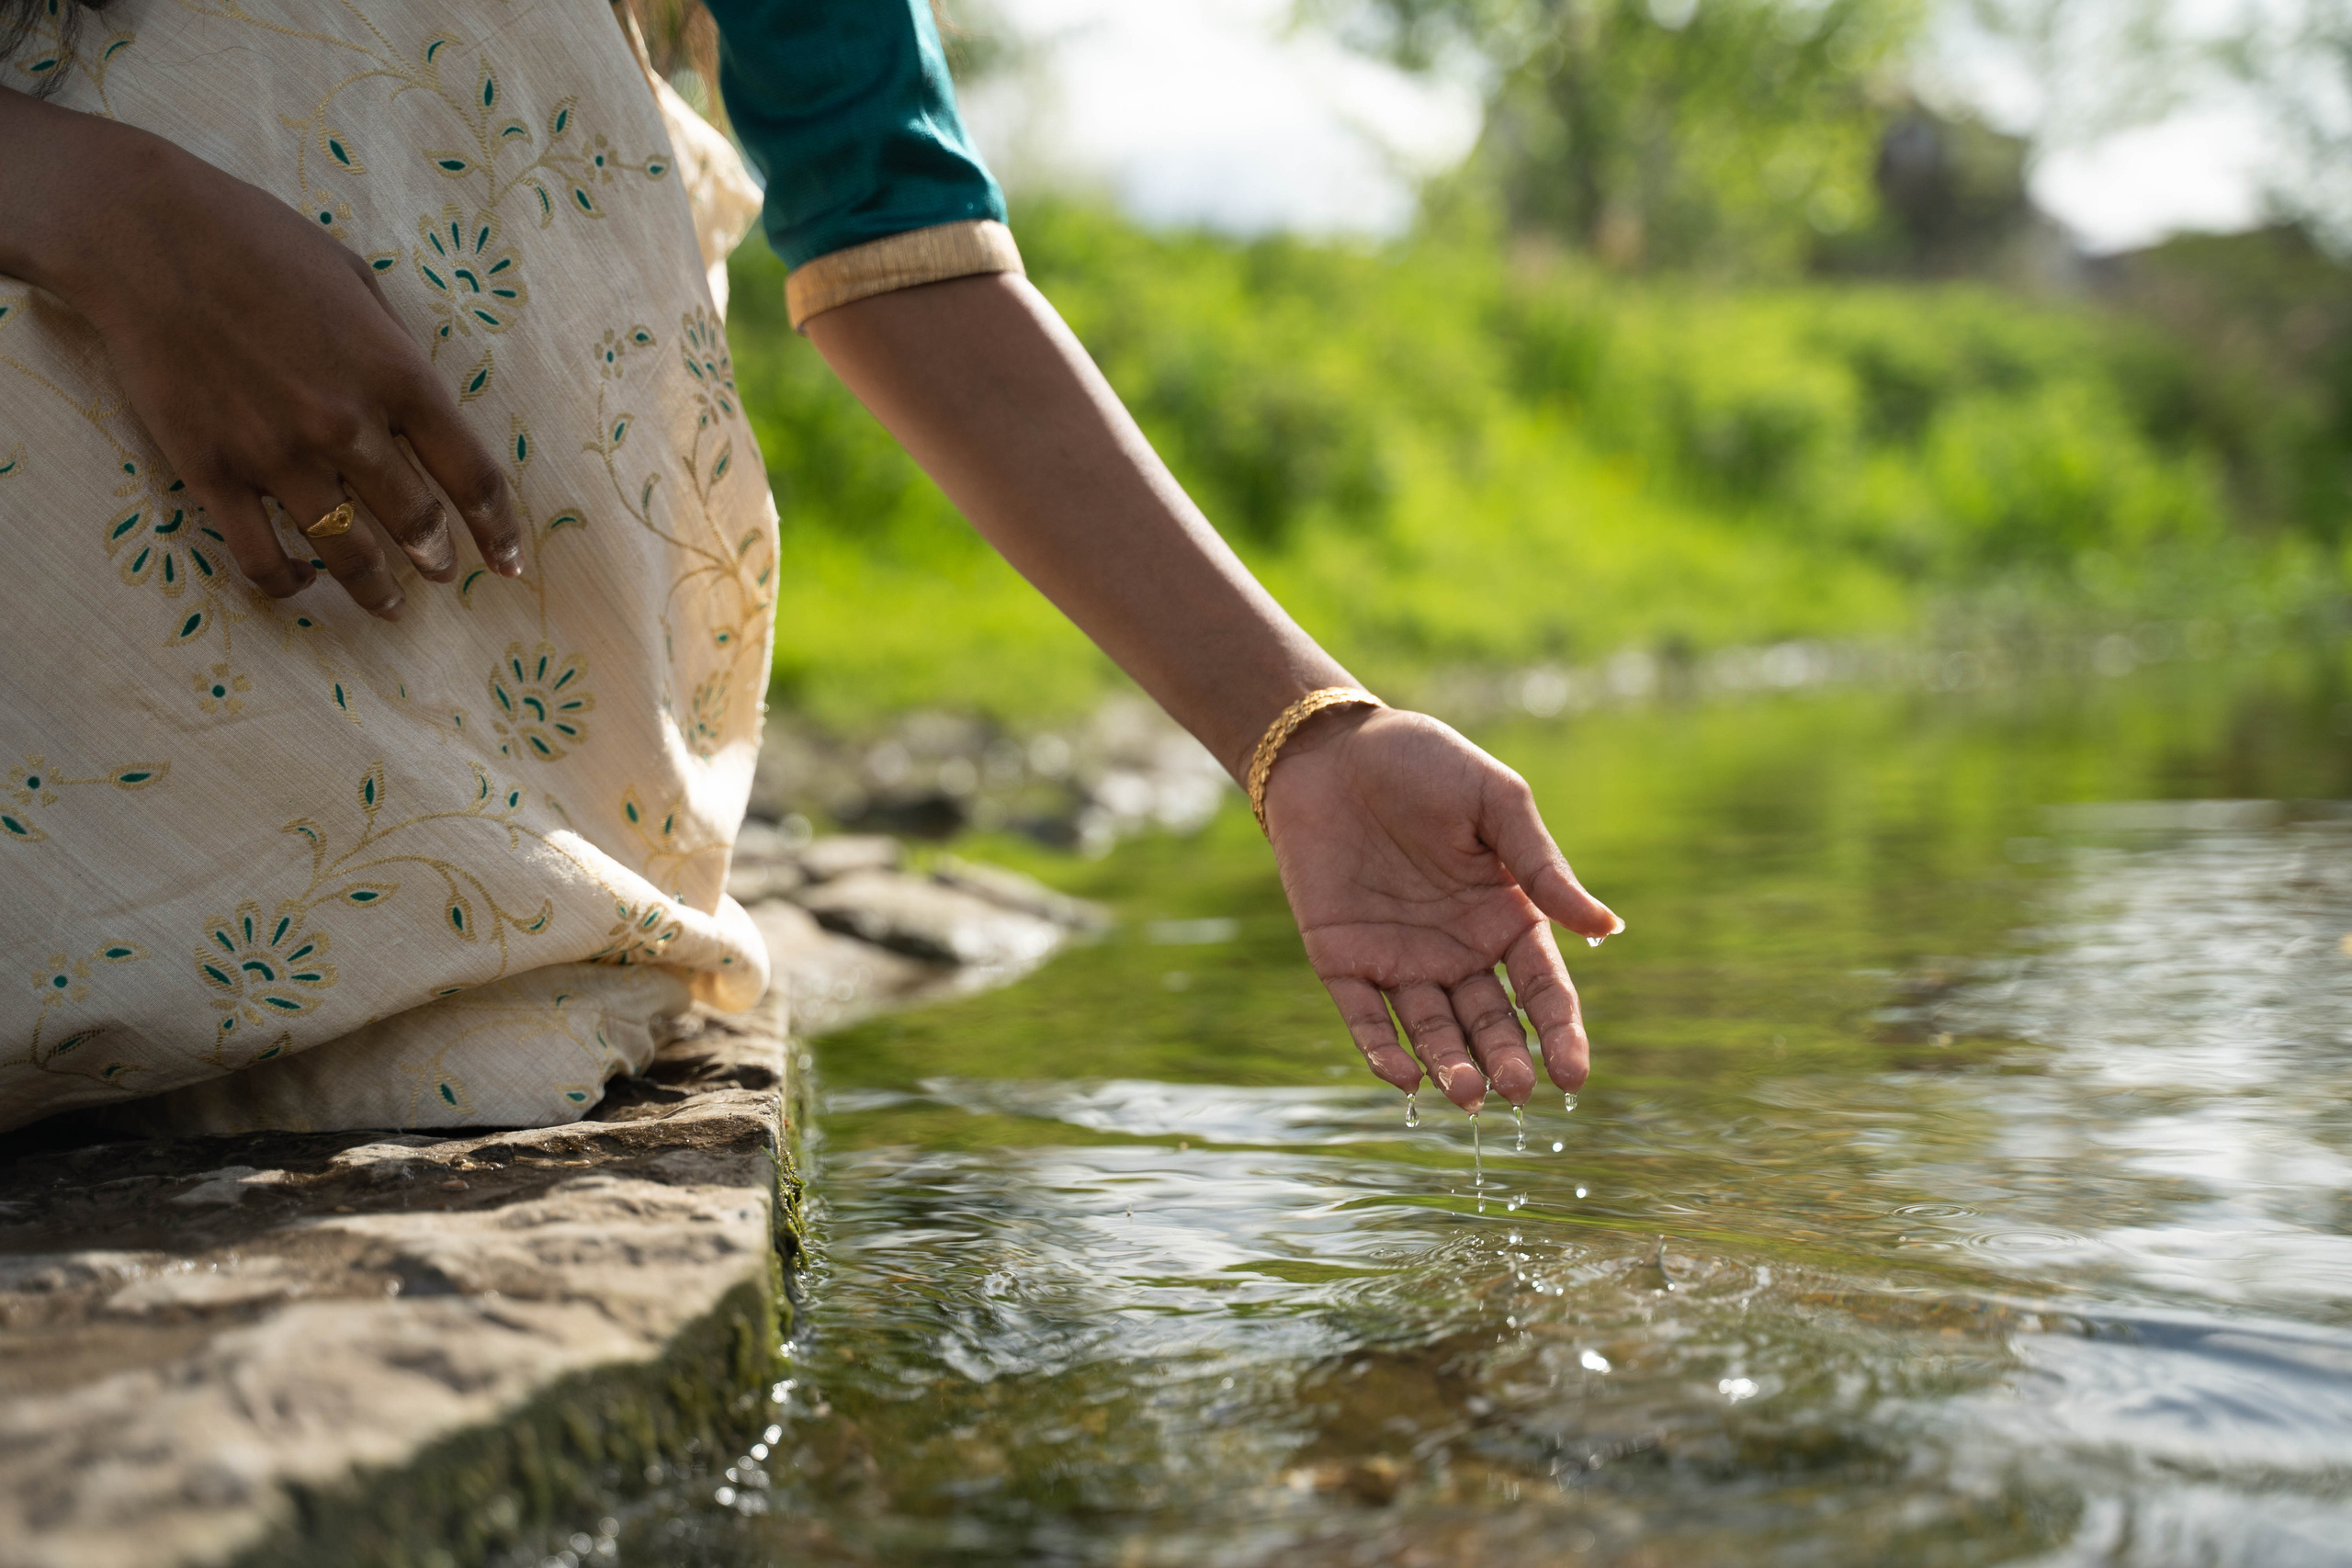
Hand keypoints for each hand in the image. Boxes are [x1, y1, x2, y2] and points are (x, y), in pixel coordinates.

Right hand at [0, 88, 520, 616]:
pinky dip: (287, 582)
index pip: (472, 476)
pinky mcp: (211, 471)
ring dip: (374, 589)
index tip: (508, 563)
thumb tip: (419, 408)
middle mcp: (346, 425)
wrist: (143, 234)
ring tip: (387, 605)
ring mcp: (277, 454)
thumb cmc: (258, 241)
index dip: (499, 530)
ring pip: (346, 552)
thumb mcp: (357, 281)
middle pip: (415, 522)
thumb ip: (395, 350)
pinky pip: (260, 555)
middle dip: (436, 558)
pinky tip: (300, 580)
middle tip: (440, 573)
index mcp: (396, 375)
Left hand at [1263, 706, 1621, 1112]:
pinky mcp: (1343, 960)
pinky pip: (1366, 1017)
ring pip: (1433, 1030)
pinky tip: (1407, 1078)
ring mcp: (1400, 959)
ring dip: (1451, 1066)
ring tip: (1470, 1093)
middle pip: (1490, 1021)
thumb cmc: (1423, 763)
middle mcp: (1457, 950)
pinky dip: (1384, 1051)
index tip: (1573, 1076)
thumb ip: (1543, 868)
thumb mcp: (1496, 803)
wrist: (1331, 746)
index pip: (1542, 988)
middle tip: (1516, 1089)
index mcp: (1505, 916)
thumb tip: (1607, 929)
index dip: (1559, 1032)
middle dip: (1506, 1059)